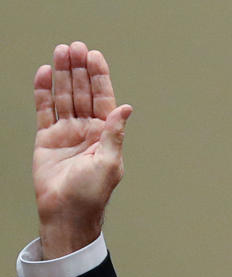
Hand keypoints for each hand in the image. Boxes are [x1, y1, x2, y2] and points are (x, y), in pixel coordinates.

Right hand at [33, 41, 132, 258]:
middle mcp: (87, 130)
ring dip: (63, 74)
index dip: (99, 77)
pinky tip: (45, 73)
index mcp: (105, 135)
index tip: (95, 56)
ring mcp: (66, 133)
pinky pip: (45, 110)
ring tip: (61, 52)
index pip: (103, 99)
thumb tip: (126, 108)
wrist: (66, 212)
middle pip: (82, 92)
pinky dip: (44, 91)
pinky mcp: (47, 139)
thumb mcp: (109, 162)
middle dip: (80, 70)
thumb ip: (115, 133)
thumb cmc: (92, 194)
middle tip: (76, 47)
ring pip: (64, 96)